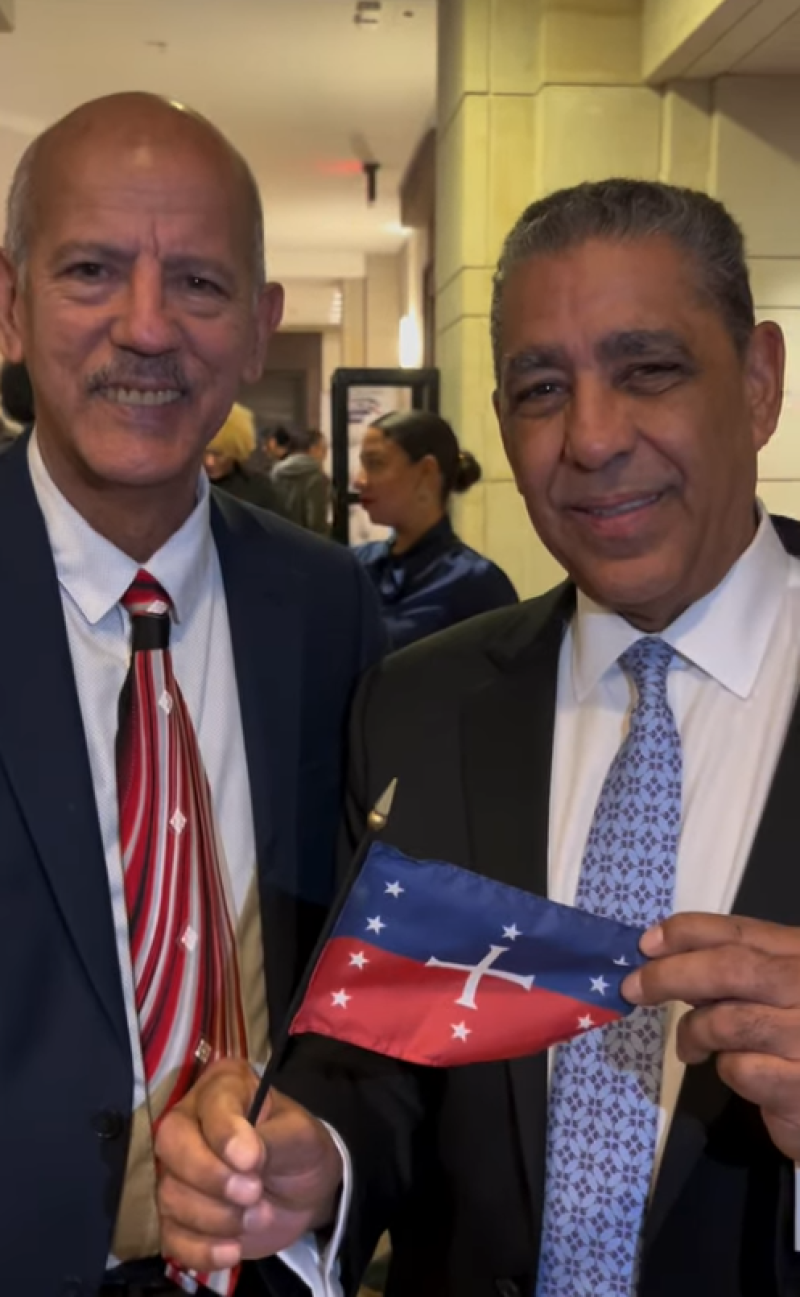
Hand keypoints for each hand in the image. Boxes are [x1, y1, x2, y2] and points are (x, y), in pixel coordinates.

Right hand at [155, 1059, 342, 1273]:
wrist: (305, 1193)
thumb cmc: (301, 1149)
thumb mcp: (301, 1136)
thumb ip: (274, 1139)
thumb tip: (244, 1157)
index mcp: (223, 1089)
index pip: (208, 1105)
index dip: (224, 1135)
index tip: (252, 1161)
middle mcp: (191, 1123)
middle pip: (171, 1145)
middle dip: (211, 1177)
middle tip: (254, 1194)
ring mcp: (180, 1171)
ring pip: (170, 1194)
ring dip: (216, 1216)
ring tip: (259, 1216)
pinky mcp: (180, 1216)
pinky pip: (171, 1236)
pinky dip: (201, 1249)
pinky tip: (233, 1251)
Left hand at [623, 913, 799, 1160]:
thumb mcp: (775, 987)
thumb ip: (734, 971)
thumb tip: (665, 960)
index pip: (739, 932)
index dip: (686, 933)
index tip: (645, 944)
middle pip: (730, 968)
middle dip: (670, 975)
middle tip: (633, 988)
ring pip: (726, 1021)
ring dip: (694, 1031)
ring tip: (690, 1047)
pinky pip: (739, 1069)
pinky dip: (726, 1069)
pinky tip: (740, 1072)